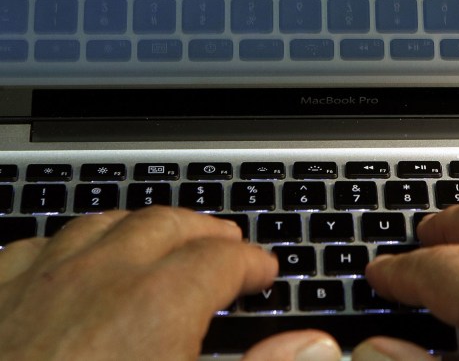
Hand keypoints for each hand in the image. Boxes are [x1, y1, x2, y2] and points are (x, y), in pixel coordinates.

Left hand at [0, 208, 340, 360]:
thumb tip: (310, 346)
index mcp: (158, 303)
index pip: (223, 258)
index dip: (252, 262)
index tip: (263, 270)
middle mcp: (101, 276)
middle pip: (167, 225)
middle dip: (204, 231)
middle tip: (224, 244)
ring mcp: (40, 280)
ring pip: (103, 224)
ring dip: (141, 228)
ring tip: (160, 239)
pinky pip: (38, 246)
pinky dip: (71, 245)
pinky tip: (74, 260)